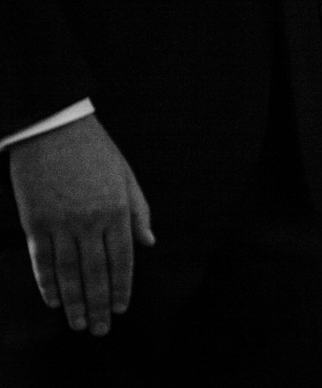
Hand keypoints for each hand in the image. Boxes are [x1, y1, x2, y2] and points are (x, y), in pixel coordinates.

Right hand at [8, 115, 154, 336]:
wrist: (54, 129)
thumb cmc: (96, 152)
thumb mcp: (127, 177)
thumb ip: (139, 212)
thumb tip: (148, 243)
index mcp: (117, 210)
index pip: (123, 259)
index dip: (122, 287)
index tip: (122, 308)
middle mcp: (89, 221)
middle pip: (95, 272)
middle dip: (100, 304)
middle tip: (101, 330)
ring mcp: (60, 223)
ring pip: (68, 272)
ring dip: (74, 301)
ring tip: (79, 323)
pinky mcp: (34, 222)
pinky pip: (41, 260)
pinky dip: (47, 283)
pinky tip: (54, 301)